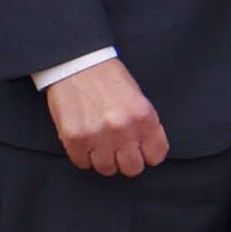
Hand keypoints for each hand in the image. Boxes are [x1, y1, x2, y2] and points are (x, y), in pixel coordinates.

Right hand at [45, 56, 170, 178]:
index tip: (140, 148)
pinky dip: (83, 155)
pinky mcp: (74, 139)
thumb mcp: (138, 97)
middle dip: (126, 159)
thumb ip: (144, 125)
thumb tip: (146, 150)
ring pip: (107, 169)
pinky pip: (82, 163)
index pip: (156, 156)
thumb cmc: (107, 78)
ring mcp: (98, 136)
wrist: (76, 62)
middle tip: (118, 147)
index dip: (147, 153)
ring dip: (103, 158)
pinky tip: (84, 139)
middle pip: (132, 168)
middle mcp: (123, 129)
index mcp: (143, 116)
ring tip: (98, 141)